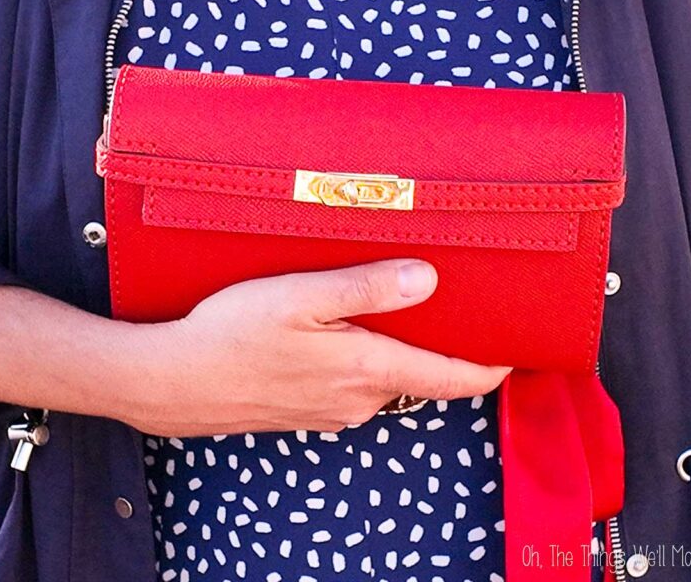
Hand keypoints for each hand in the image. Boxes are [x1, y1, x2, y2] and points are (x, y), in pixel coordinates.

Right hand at [120, 259, 511, 436]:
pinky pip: (357, 386)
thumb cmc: (231, 333)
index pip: (450, 377)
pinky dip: (368, 361)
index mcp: (365, 368)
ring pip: (388, 379)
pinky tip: (344, 334)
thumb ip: (364, 288)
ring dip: (402, 351)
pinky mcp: (311, 411)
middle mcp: (359, 399)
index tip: (516, 348)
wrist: (173, 382)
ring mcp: (334, 410)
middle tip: (454, 305)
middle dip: (443, 347)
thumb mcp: (299, 297)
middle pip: (422, 376)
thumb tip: (425, 280)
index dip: (489, 366)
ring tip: (396, 308)